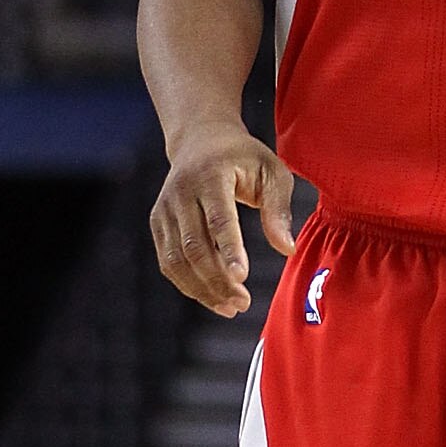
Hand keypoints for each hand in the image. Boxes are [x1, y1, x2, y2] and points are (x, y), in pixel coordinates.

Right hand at [151, 124, 295, 316]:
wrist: (201, 139)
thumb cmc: (244, 158)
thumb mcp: (272, 172)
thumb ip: (279, 209)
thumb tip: (286, 249)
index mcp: (211, 175)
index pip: (218, 217)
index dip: (229, 249)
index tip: (242, 277)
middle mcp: (181, 192)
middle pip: (194, 245)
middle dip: (217, 279)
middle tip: (242, 303)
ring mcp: (165, 209)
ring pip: (176, 259)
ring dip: (202, 288)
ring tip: (231, 307)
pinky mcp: (158, 223)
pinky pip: (169, 261)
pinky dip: (188, 283)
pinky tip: (212, 296)